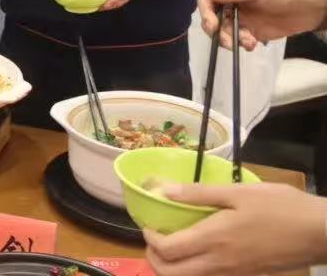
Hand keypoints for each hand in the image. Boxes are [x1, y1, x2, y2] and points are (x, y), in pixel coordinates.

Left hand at [144, 182, 326, 275]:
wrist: (319, 232)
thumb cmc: (280, 207)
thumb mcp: (239, 192)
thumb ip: (199, 194)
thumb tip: (164, 190)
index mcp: (215, 239)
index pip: (168, 250)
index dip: (150, 239)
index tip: (147, 225)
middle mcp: (220, 262)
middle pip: (173, 274)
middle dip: (155, 260)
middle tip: (152, 241)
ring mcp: (234, 273)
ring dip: (172, 267)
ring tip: (170, 246)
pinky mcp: (246, 275)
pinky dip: (193, 269)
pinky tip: (197, 250)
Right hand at [199, 0, 326, 49]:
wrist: (310, 8)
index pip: (208, 0)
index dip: (205, 12)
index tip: (212, 25)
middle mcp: (230, 4)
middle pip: (211, 19)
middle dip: (217, 32)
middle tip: (227, 41)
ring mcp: (239, 19)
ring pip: (223, 33)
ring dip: (231, 40)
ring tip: (248, 42)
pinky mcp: (249, 32)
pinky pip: (237, 41)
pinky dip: (242, 44)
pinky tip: (254, 44)